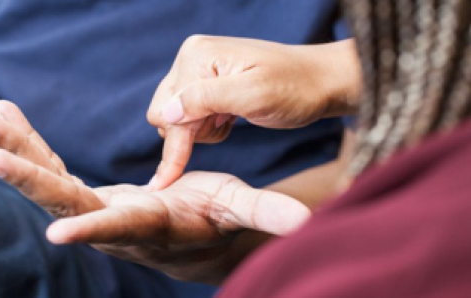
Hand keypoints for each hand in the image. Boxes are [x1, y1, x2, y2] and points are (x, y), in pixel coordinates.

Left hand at [0, 100, 309, 283]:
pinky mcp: (86, 193)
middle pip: (68, 202)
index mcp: (152, 225)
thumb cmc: (214, 221)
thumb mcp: (238, 210)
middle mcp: (114, 221)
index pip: (121, 227)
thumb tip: (305, 223)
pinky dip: (30, 141)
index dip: (94, 228)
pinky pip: (52, 165)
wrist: (186, 239)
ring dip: (19, 152)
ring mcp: (94, 207)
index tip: (57, 232)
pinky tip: (6, 117)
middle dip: (30, 180)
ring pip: (50, 181)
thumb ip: (265, 214)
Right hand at [147, 36, 360, 189]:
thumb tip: (166, 112)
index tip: (166, 183)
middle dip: (190, 131)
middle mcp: (193, 57)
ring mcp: (201, 68)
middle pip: (164, 111)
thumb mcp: (254, 96)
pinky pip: (190, 113)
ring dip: (200, 129)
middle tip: (225, 127)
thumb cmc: (295, 89)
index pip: (168, 110)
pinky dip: (207, 125)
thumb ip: (207, 100)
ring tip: (231, 121)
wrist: (320, 82)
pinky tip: (229, 119)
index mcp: (198, 57)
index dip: (177, 144)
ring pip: (176, 116)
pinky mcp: (209, 82)